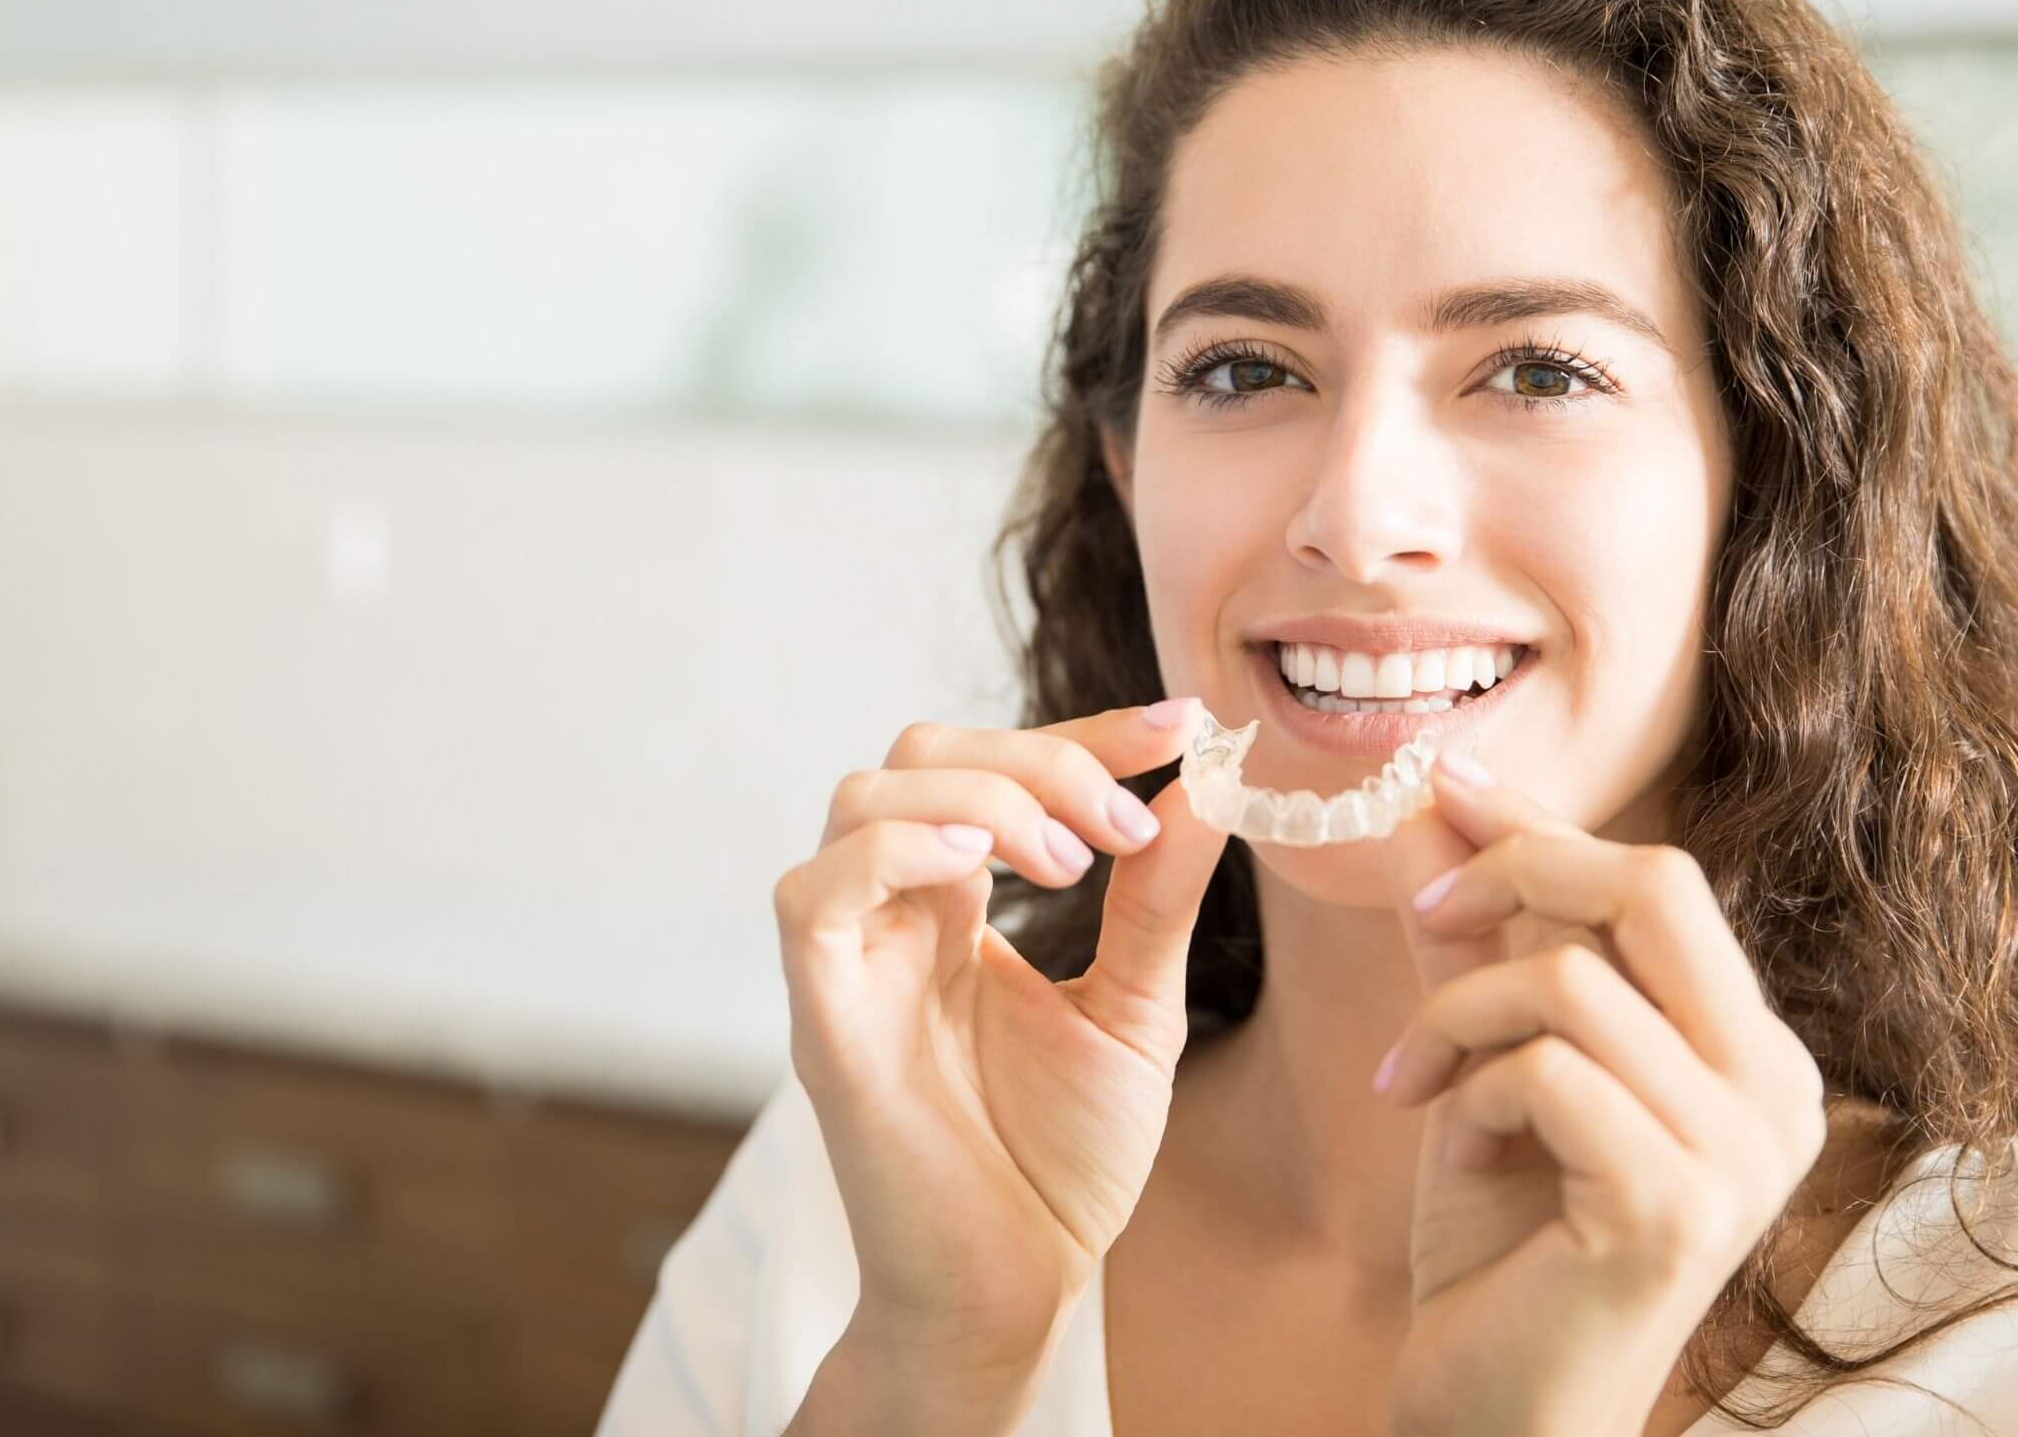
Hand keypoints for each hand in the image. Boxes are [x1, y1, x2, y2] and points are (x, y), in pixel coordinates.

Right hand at [772, 699, 1229, 1376]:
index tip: (1180, 728)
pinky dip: (895, 850)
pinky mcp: (823, 1020)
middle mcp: (894, 917)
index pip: (996, 767)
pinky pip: (813, 893)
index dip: (1084, 732)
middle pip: (921, 754)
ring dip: (981, 797)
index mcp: (958, 907)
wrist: (1019, 1289)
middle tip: (1124, 825)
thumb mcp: (1135, 1009)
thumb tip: (1204, 787)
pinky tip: (982, 871)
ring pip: (862, 797)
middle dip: (1039, 757)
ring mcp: (852, 962)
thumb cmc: (1061, 1161)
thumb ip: (1155, 901)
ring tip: (1071, 862)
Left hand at [1377, 754, 1827, 1436]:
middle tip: (1423, 911)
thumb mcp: (1491, 1065)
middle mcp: (1778, 1094)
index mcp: (1753, 1054)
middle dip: (1517, 869)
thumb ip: (1482, 945)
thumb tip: (1437, 806)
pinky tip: (1452, 1144)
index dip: (1545, 824)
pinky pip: (1547, 1070)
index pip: (1662, 883)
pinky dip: (1470, 1089)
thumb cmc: (1504, 1246)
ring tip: (1414, 1081)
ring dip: (1457, 1016)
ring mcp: (1740, 1154)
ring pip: (1572, 978)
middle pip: (1655, 886)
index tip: (1445, 782)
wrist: (1496, 1409)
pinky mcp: (1674, 1205)